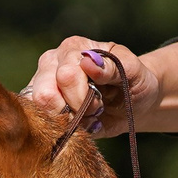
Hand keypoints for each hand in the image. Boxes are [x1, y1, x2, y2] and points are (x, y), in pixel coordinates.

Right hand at [24, 36, 152, 132]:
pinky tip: (79, 124)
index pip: (66, 76)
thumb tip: (88, 62)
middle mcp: (52, 62)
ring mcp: (43, 84)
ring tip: (87, 116)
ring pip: (40, 109)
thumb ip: (112, 67)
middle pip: (46, 94)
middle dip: (74, 111)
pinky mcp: (41, 105)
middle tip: (94, 111)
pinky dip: (62, 130)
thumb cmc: (135, 81)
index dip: (83, 97)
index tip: (100, 104)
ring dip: (67, 121)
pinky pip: (42, 123)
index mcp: (73, 48)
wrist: (136, 102)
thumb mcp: (133, 71)